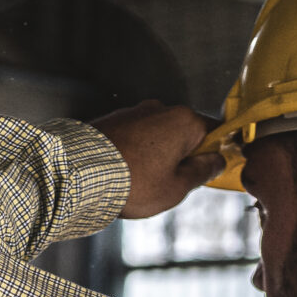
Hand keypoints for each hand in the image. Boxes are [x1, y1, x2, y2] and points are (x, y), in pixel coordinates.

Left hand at [93, 101, 219, 219]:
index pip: (214, 131)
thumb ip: (202, 172)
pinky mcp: (113, 120)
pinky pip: (135, 136)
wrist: (79, 174)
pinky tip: (126, 173)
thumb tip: (217, 162)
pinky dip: (136, 152)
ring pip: (158, 135)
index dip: (215, 153)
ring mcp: (134, 112)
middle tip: (172, 184)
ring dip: (157, 155)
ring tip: (142, 182)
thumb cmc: (131, 182)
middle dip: (183, 157)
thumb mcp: (176, 187)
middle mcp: (160, 109)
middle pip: (185, 133)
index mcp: (184, 121)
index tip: (210, 171)